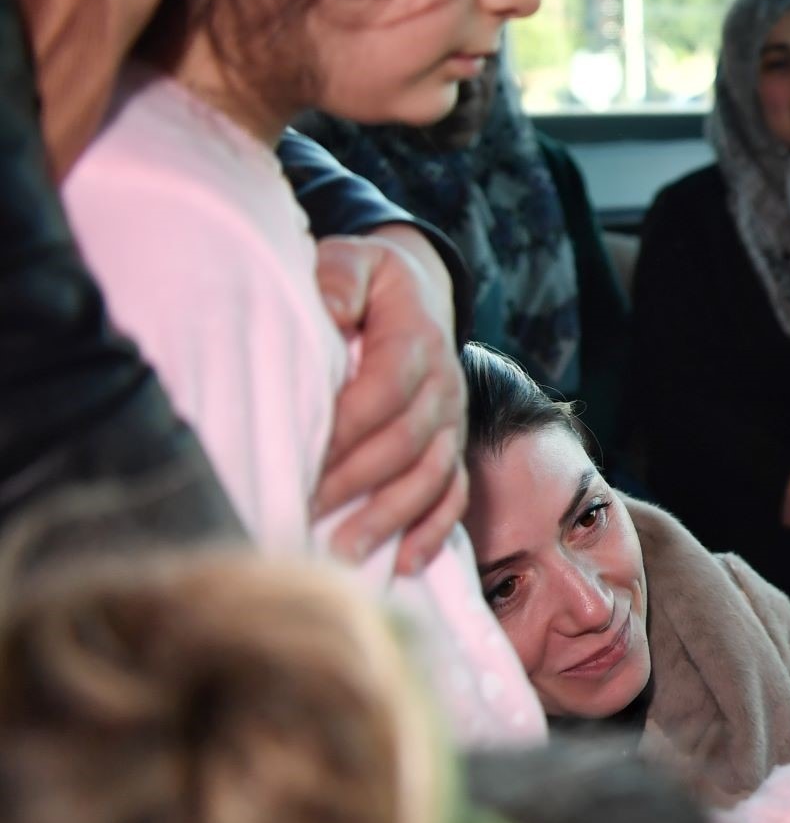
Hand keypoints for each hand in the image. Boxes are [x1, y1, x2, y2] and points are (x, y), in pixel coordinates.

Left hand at [314, 227, 466, 572]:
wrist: (420, 292)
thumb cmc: (369, 282)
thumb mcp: (352, 259)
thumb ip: (337, 278)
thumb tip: (326, 308)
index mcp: (417, 339)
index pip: (384, 392)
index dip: (345, 430)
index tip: (300, 458)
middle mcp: (444, 386)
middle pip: (407, 444)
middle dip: (356, 484)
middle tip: (304, 513)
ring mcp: (453, 421)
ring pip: (432, 477)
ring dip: (390, 519)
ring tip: (342, 553)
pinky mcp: (454, 445)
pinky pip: (455, 494)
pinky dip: (434, 532)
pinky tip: (404, 563)